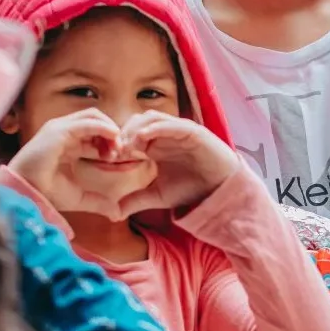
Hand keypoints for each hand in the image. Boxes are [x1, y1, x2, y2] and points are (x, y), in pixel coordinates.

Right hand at [7, 109, 131, 218]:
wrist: (27, 194)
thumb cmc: (46, 193)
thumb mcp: (79, 197)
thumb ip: (99, 202)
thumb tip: (118, 213)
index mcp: (68, 144)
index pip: (95, 133)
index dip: (110, 143)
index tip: (117, 159)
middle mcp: (64, 132)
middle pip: (96, 120)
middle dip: (112, 134)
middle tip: (119, 153)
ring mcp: (60, 128)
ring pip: (93, 116)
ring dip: (110, 128)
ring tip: (116, 148)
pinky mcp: (59, 130)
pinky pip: (87, 122)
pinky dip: (104, 127)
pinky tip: (114, 138)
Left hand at [115, 112, 237, 218]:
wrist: (220, 191)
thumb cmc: (192, 189)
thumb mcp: (159, 195)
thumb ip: (137, 200)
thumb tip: (114, 212)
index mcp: (156, 145)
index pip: (131, 134)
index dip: (119, 143)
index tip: (109, 157)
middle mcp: (165, 134)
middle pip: (137, 121)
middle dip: (124, 133)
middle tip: (117, 150)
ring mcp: (178, 130)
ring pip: (151, 118)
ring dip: (137, 128)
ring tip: (129, 145)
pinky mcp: (192, 131)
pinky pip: (171, 124)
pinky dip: (156, 127)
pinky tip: (143, 138)